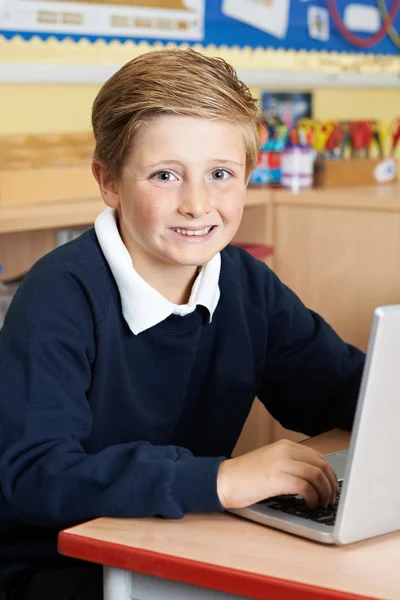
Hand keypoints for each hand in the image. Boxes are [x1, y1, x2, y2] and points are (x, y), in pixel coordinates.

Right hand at [217, 439, 338, 509]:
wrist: (223, 480)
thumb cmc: (246, 476)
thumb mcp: (271, 462)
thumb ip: (291, 464)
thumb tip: (316, 478)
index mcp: (285, 445)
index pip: (319, 457)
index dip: (330, 474)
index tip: (332, 487)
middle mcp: (285, 450)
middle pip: (321, 465)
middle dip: (331, 484)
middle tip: (331, 498)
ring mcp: (280, 463)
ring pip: (316, 475)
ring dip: (324, 492)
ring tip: (322, 503)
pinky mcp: (276, 478)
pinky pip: (305, 486)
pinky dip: (312, 497)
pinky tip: (309, 504)